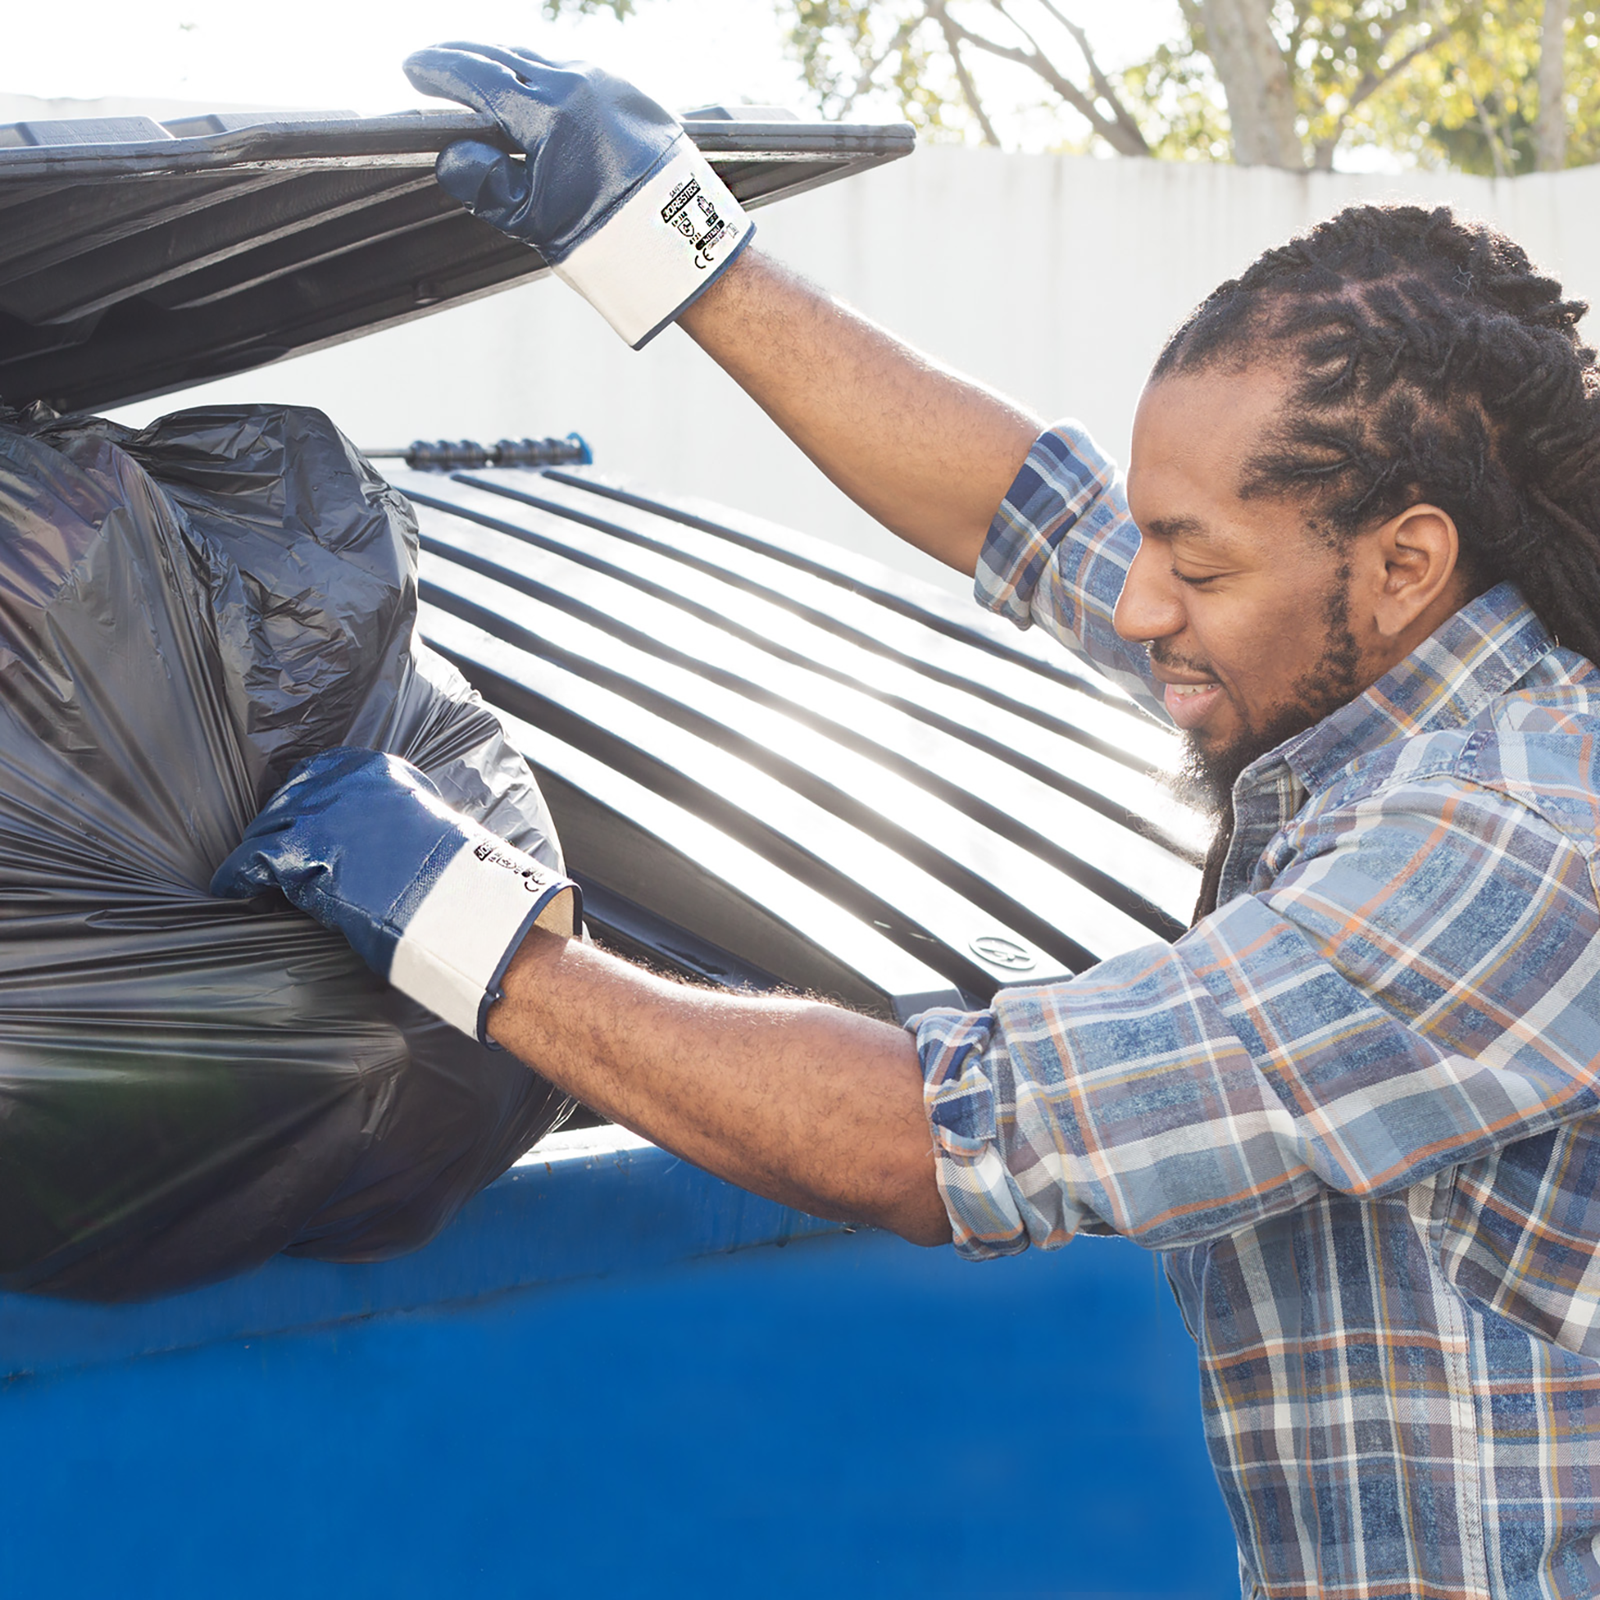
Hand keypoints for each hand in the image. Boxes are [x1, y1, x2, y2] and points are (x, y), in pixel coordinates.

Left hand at [211, 748, 579, 1045]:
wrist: (452, 899)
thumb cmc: (447, 872)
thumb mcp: (421, 822)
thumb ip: (388, 815)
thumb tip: (370, 833)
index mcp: (374, 770)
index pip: (318, 773)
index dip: (302, 801)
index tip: (296, 818)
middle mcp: (340, 783)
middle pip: (288, 801)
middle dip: (277, 827)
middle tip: (272, 850)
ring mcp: (316, 813)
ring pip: (266, 829)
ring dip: (258, 852)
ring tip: (251, 872)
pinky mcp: (298, 851)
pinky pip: (249, 861)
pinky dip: (236, 876)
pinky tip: (230, 887)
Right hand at [404, 40, 753, 347]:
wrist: (675, 236)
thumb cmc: (603, 235)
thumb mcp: (529, 220)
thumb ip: (481, 185)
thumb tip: (452, 155)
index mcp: (544, 113)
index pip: (474, 76)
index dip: (437, 69)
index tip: (413, 68)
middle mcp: (573, 83)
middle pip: (502, 55)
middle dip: (462, 56)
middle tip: (434, 62)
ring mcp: (602, 80)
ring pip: (537, 58)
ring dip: (502, 60)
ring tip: (476, 70)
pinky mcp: (625, 88)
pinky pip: (570, 68)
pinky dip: (540, 71)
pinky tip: (528, 83)